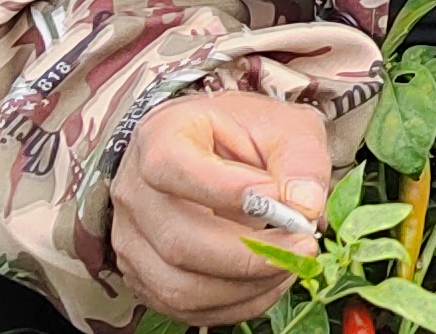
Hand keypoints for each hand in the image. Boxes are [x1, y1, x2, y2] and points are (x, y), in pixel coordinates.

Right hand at [109, 90, 325, 326]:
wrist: (213, 149)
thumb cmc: (247, 135)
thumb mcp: (285, 127)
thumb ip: (300, 160)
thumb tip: (304, 207)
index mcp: (161, 137)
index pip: (174, 168)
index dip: (227, 191)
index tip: (279, 200)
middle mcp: (134, 191)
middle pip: (179, 242)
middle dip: (251, 256)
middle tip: (302, 248)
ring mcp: (130, 239)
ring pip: (180, 287)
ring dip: (245, 287)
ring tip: (288, 265)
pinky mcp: (142, 275)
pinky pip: (185, 309)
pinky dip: (236, 303)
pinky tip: (268, 281)